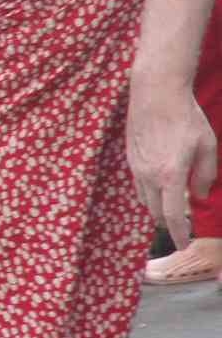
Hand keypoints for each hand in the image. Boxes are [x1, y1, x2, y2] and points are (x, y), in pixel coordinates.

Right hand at [129, 84, 219, 247]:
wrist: (155, 93)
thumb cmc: (186, 117)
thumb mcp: (207, 146)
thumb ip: (206, 175)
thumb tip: (200, 196)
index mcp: (171, 175)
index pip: (173, 215)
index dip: (178, 233)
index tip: (183, 244)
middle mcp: (149, 175)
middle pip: (155, 211)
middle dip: (168, 222)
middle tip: (182, 226)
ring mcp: (136, 167)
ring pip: (145, 199)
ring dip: (158, 207)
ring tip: (171, 207)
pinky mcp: (130, 158)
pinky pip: (138, 185)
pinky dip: (150, 193)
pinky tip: (160, 187)